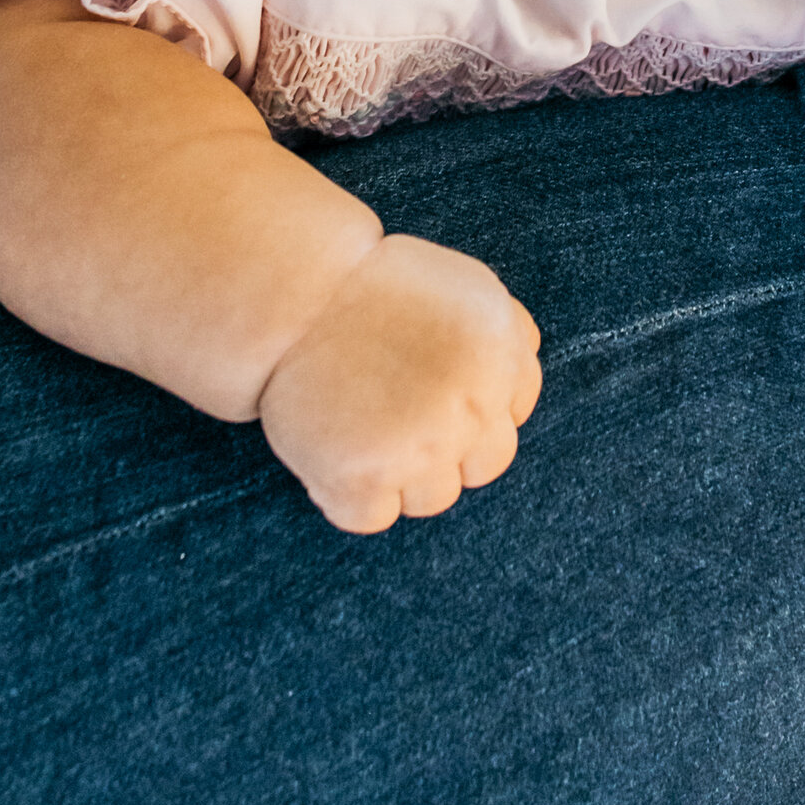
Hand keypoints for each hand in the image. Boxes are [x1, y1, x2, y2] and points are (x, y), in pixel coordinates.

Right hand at [257, 232, 542, 534]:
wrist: (291, 295)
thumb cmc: (368, 288)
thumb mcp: (461, 289)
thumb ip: (501, 342)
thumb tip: (513, 395)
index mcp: (500, 353)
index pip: (513, 413)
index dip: (474, 407)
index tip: (433, 391)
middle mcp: (472, 405)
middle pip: (485, 464)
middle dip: (448, 447)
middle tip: (395, 413)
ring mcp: (421, 447)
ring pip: (433, 496)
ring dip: (399, 473)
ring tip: (358, 423)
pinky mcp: (364, 480)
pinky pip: (374, 515)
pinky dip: (350, 494)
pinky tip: (330, 446)